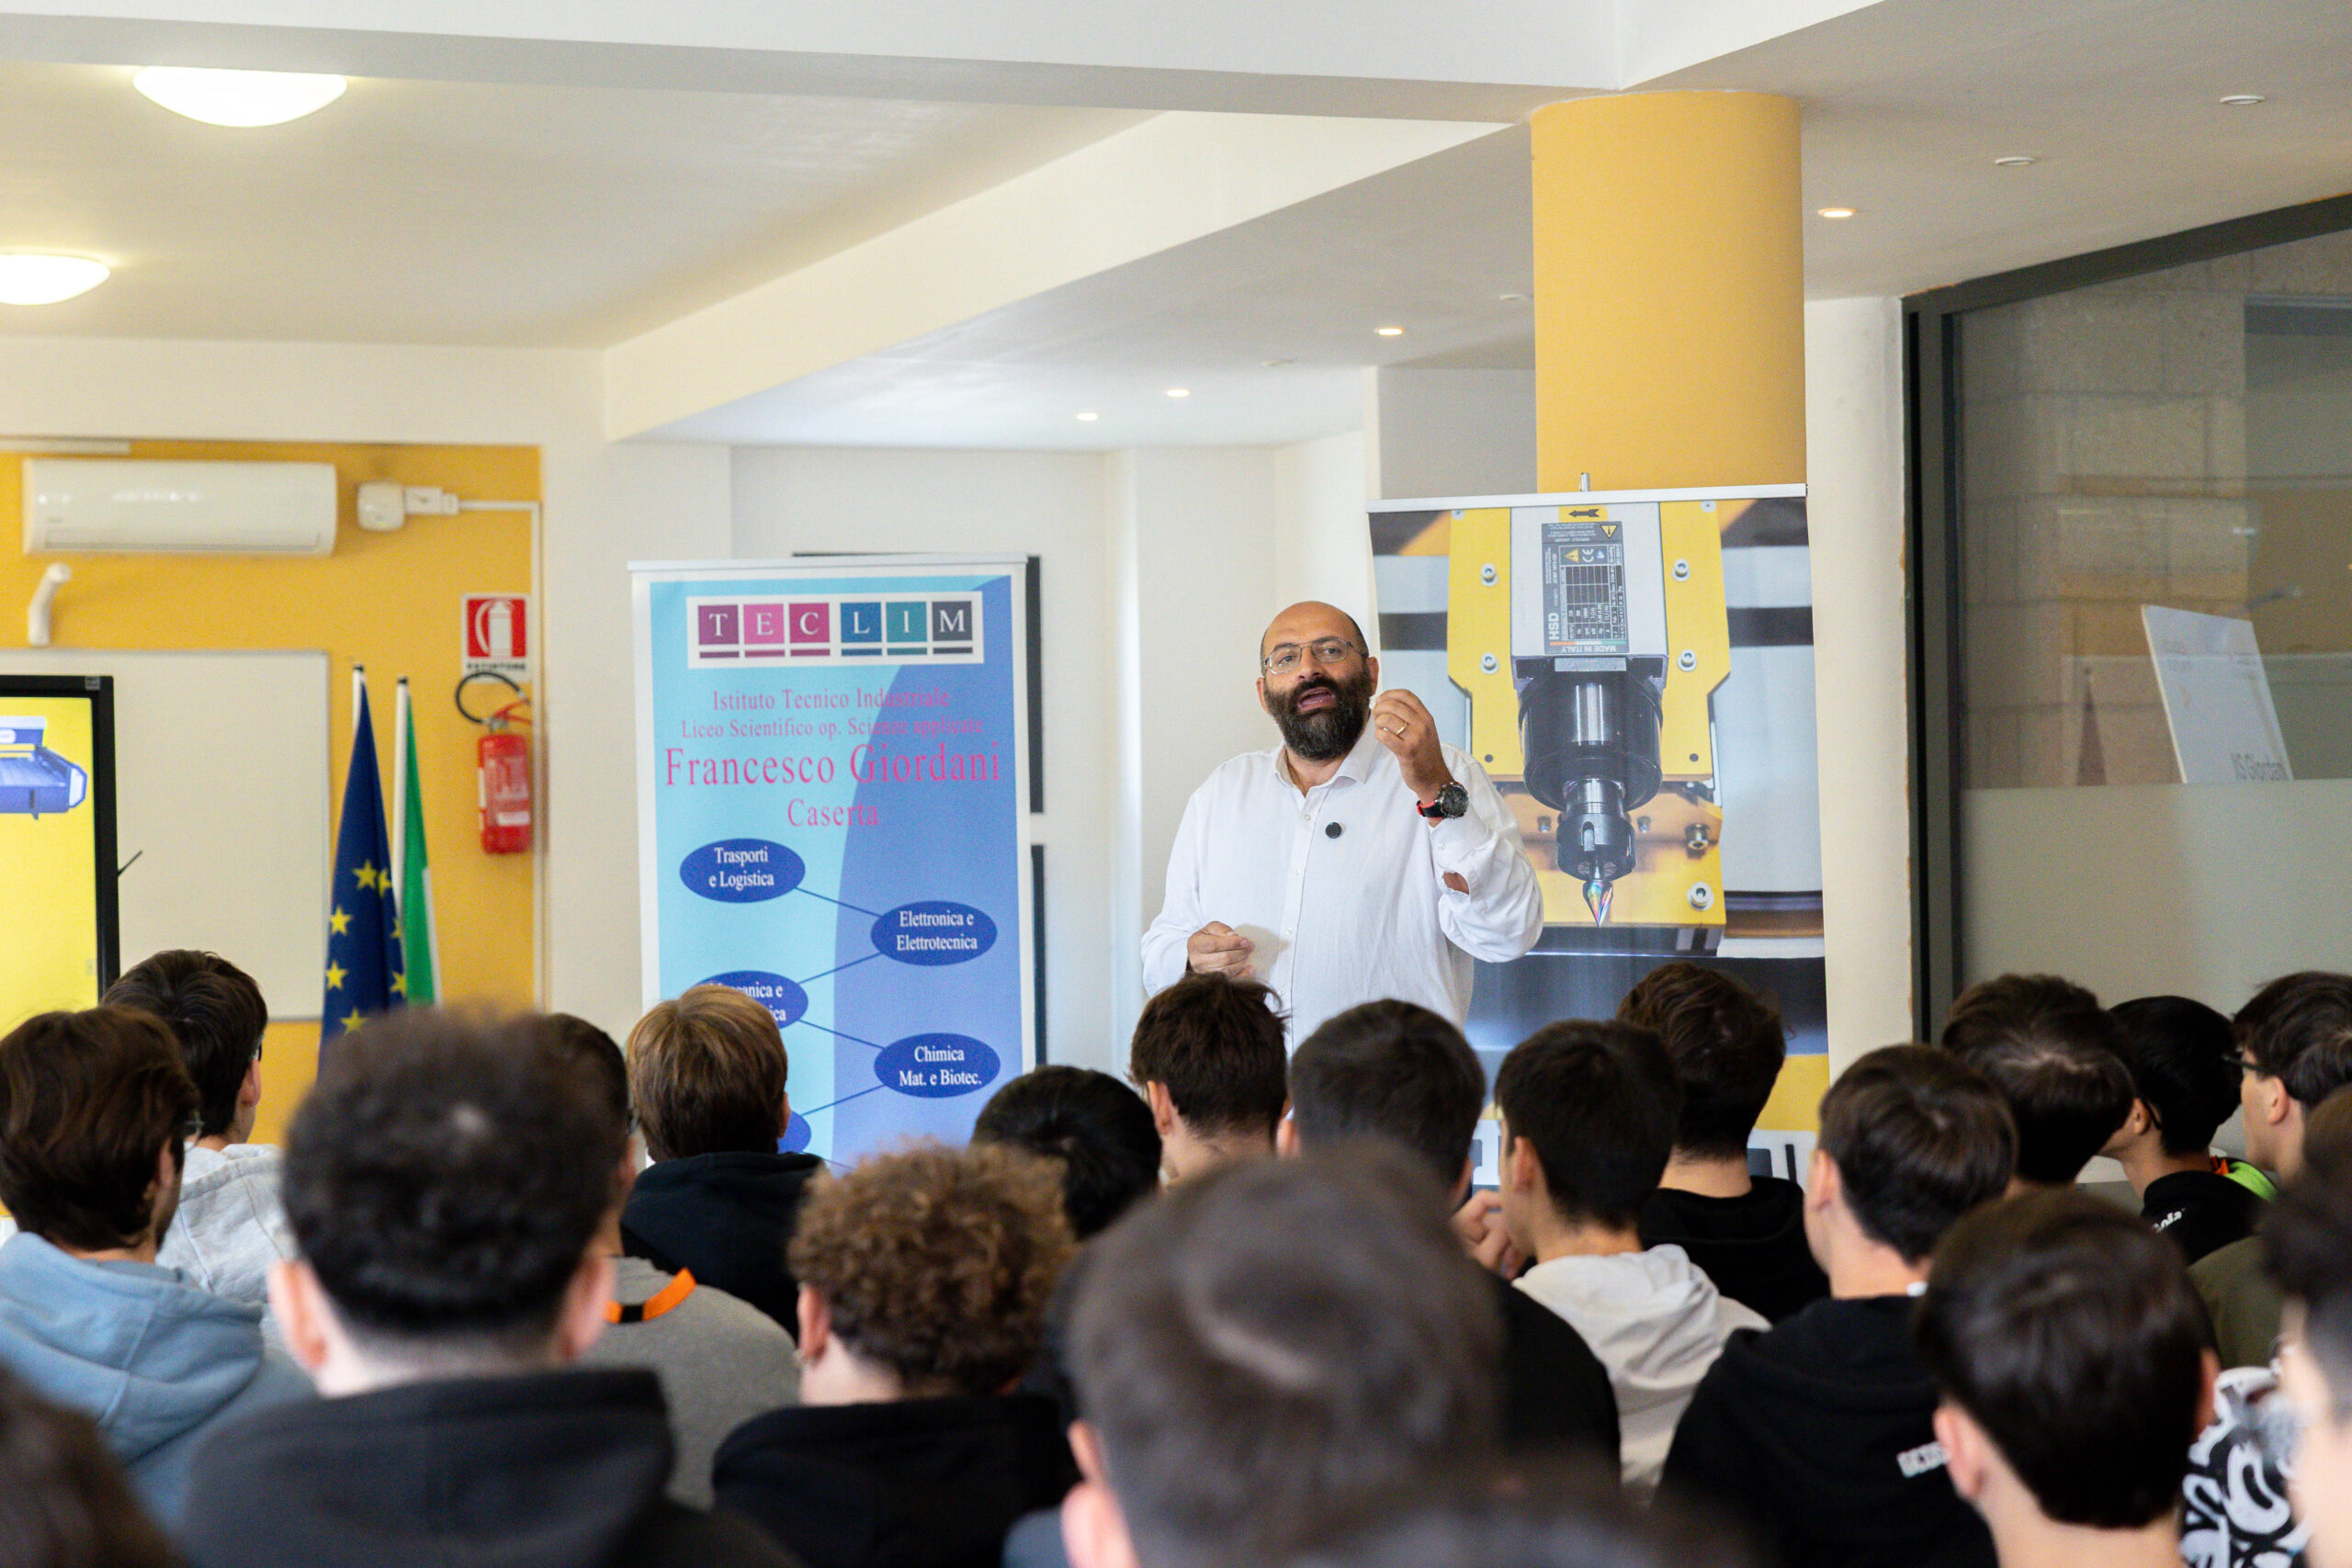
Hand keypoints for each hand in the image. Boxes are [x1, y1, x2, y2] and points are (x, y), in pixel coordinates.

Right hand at [1186, 921, 1252, 978]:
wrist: (1198, 953)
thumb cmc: (1206, 938)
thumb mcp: (1211, 928)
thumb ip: (1222, 929)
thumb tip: (1234, 936)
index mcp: (1195, 944)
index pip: (1214, 945)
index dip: (1232, 943)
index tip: (1245, 941)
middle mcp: (1197, 961)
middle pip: (1223, 958)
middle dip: (1241, 952)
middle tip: (1250, 946)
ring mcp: (1204, 973)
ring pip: (1227, 970)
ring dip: (1242, 962)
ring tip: (1247, 954)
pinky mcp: (1212, 982)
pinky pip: (1230, 981)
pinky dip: (1242, 975)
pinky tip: (1249, 968)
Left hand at [1371, 688, 1451, 802]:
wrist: (1435, 778)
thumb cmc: (1425, 754)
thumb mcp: (1425, 731)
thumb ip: (1411, 717)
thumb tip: (1385, 703)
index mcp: (1426, 717)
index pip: (1407, 695)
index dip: (1390, 694)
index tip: (1381, 699)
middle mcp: (1422, 725)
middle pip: (1394, 705)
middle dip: (1379, 708)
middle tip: (1376, 715)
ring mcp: (1415, 738)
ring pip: (1388, 719)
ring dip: (1377, 721)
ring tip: (1379, 727)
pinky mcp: (1406, 752)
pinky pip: (1385, 736)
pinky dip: (1378, 734)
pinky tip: (1381, 737)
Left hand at [1450, 1189, 1518, 1276]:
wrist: (1456, 1306)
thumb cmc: (1460, 1280)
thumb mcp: (1482, 1258)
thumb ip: (1499, 1236)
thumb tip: (1514, 1220)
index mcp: (1462, 1222)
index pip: (1484, 1199)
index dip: (1503, 1201)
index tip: (1521, 1212)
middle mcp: (1472, 1228)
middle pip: (1500, 1219)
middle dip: (1512, 1236)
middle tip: (1513, 1257)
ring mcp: (1481, 1241)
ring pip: (1507, 1235)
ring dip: (1514, 1251)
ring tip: (1511, 1269)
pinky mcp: (1489, 1254)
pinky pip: (1506, 1249)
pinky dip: (1511, 1259)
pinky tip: (1510, 1273)